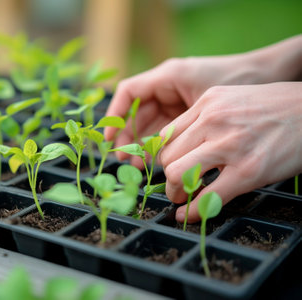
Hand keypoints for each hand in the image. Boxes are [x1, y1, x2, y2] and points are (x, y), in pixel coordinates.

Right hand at [104, 54, 269, 167]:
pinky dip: (158, 146)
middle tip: (124, 160)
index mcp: (168, 76)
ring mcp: (177, 101)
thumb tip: (157, 154)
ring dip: (140, 144)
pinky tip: (153, 162)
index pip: (129, 92)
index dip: (115, 115)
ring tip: (137, 166)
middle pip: (137, 113)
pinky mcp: (187, 114)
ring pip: (149, 124)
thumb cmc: (239, 79)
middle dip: (127, 136)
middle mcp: (167, 88)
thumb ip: (179, 125)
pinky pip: (165, 131)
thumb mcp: (205, 100)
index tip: (109, 138)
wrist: (267, 75)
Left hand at [159, 82, 301, 222]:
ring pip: (177, 174)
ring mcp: (230, 146)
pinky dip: (194, 211)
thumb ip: (206, 119)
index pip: (165, 135)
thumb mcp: (232, 100)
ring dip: (175, 193)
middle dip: (167, 177)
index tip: (170, 167)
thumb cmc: (275, 108)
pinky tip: (191, 214)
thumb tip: (183, 146)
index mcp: (207, 103)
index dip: (164, 157)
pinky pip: (208, 196)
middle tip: (176, 186)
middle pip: (166, 157)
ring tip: (182, 198)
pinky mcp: (248, 170)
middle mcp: (213, 121)